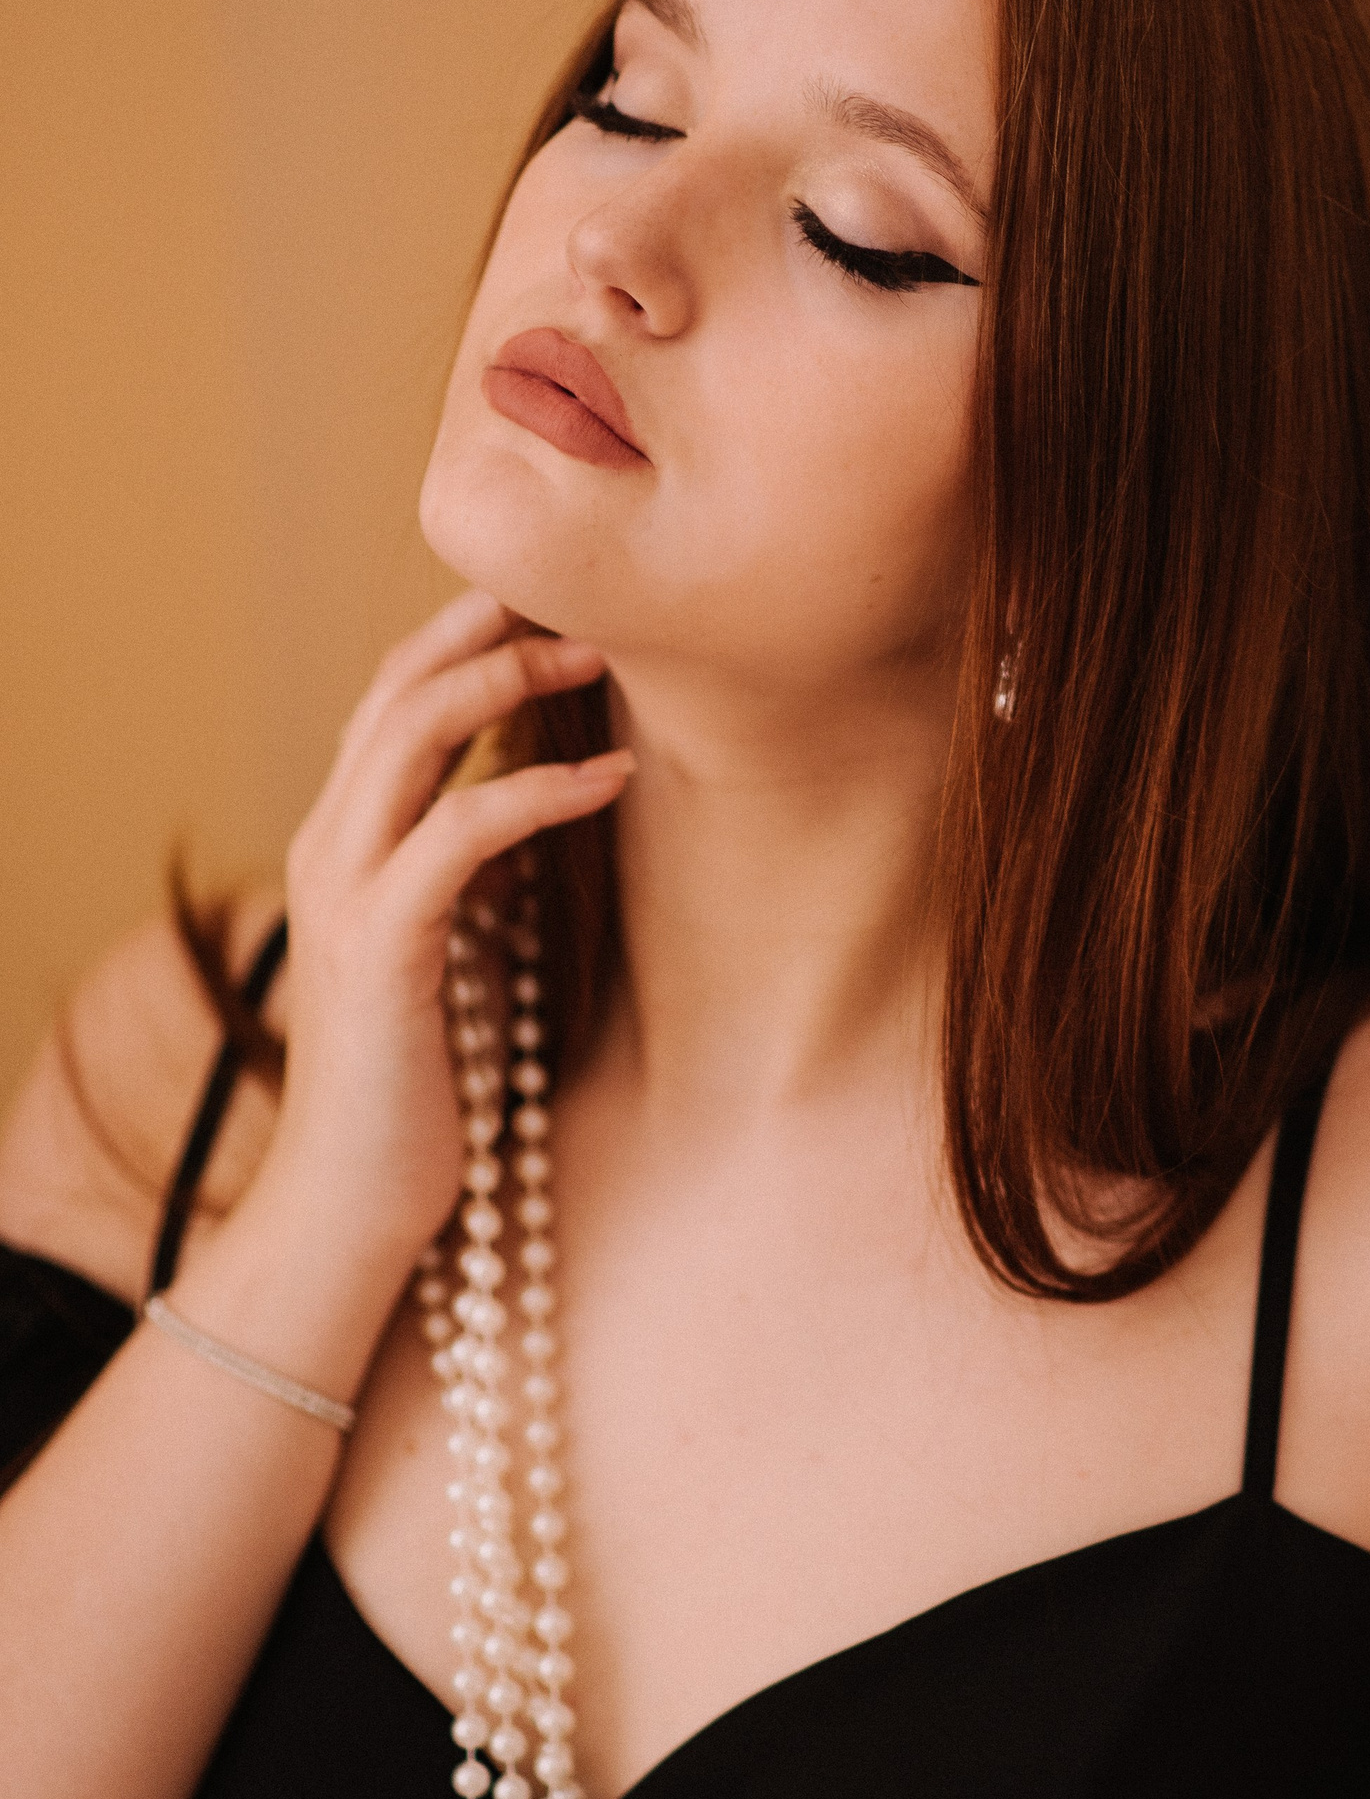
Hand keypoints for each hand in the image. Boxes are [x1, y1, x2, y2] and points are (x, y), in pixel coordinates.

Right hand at [205, 589, 629, 1330]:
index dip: (467, 637)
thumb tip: (558, 808)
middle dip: (487, 626)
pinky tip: (611, 776)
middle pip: (397, 688)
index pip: (394, 699)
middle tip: (585, 593)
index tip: (557, 598)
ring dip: (508, 680)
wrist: (350, 1204)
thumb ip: (479, 878)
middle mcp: (329, 848)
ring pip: (412, 735)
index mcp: (344, 844)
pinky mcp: (380, 945)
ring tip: (601, 652)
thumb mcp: (455, 953)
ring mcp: (344, 892)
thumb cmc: (419, 1087)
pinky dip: (538, 792)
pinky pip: (460, 833)